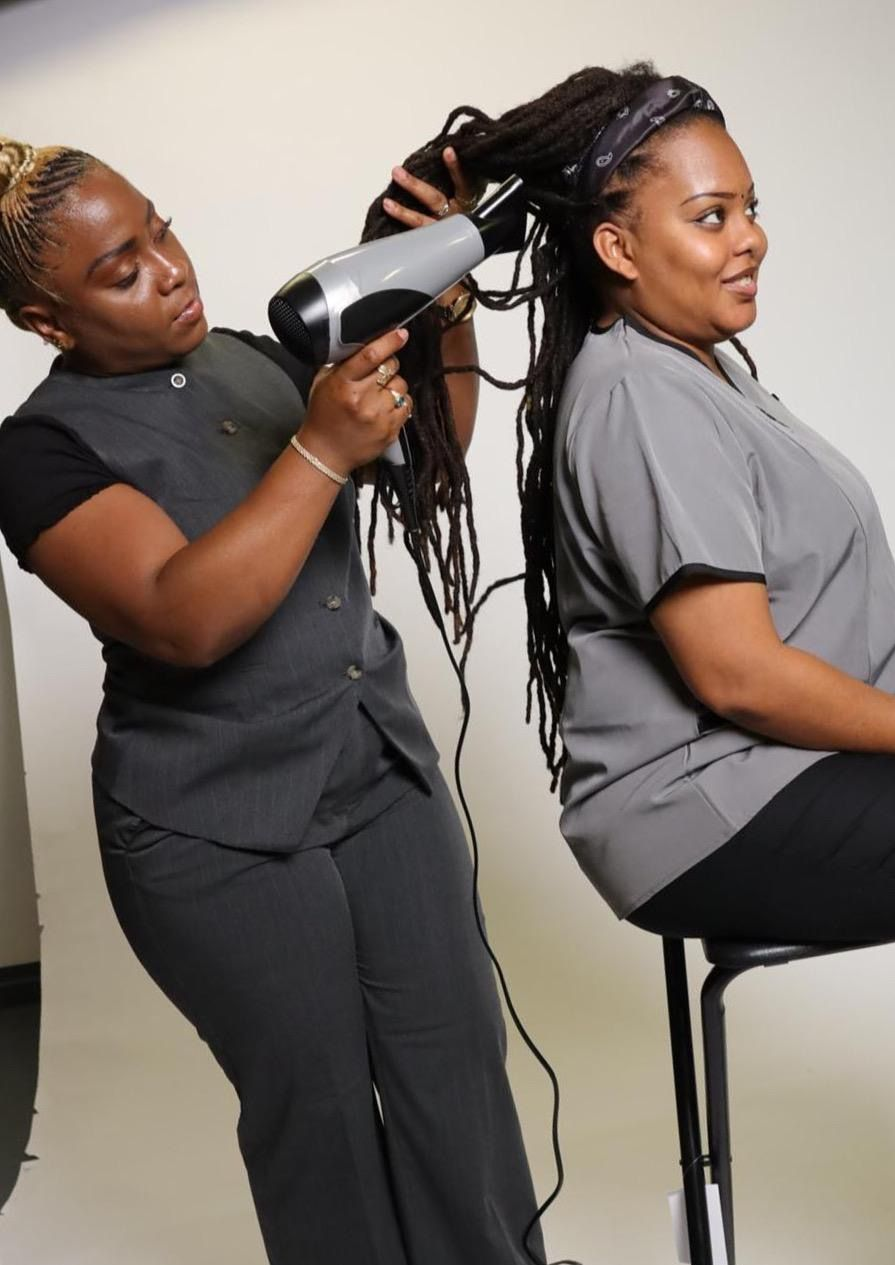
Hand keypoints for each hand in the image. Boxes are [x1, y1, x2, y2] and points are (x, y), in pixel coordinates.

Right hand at [299, 329, 412, 475]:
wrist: (324, 453)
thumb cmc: (322, 417)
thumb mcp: (322, 383)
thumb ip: (341, 364)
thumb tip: (364, 344)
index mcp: (343, 384)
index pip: (371, 355)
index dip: (389, 341)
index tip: (401, 333)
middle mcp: (361, 399)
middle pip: (390, 368)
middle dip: (388, 366)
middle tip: (377, 375)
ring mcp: (378, 416)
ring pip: (401, 386)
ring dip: (393, 386)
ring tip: (378, 396)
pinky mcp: (390, 430)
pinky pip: (406, 406)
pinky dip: (399, 404)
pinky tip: (385, 409)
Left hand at [383, 147, 484, 306]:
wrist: (461, 291)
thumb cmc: (462, 250)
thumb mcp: (462, 228)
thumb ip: (450, 207)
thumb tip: (437, 178)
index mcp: (467, 211)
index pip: (463, 185)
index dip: (455, 169)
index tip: (447, 152)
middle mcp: (456, 222)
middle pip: (435, 201)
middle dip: (415, 187)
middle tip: (398, 173)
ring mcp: (443, 238)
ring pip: (422, 222)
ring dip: (403, 212)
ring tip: (387, 202)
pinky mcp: (433, 254)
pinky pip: (414, 241)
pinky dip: (400, 230)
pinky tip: (387, 218)